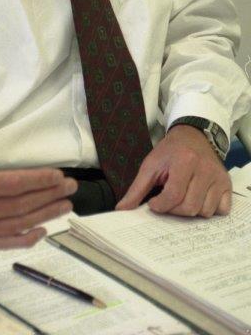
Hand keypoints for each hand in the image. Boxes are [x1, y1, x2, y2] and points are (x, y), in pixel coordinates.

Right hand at [0, 107, 76, 248]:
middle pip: (20, 204)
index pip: (12, 184)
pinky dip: (26, 238)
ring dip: (45, 215)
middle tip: (71, 188)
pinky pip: (6, 243)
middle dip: (49, 195)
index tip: (58, 176)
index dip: (38, 180)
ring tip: (65, 206)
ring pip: (18, 223)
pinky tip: (43, 231)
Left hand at [116, 124, 231, 217]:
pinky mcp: (227, 184)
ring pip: (205, 212)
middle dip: (174, 210)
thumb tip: (121, 209)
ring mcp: (219, 177)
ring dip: (191, 210)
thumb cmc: (170, 152)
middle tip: (168, 201)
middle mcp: (205, 169)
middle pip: (190, 207)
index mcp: (185, 161)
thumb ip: (136, 189)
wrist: (193, 136)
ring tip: (183, 197)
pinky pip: (222, 210)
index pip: (173, 196)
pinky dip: (210, 209)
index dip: (160, 205)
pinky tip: (199, 199)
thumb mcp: (150, 165)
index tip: (154, 204)